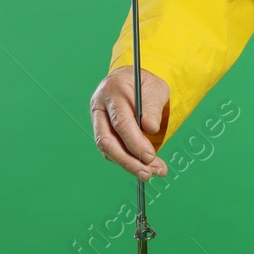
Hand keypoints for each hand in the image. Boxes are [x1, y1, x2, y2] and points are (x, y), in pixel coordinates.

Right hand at [91, 66, 170, 180]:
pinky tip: (140, 166)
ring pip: (106, 148)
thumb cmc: (145, 84)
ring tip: (149, 173)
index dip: (135, 142)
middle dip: (128, 160)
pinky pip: (109, 150)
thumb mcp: (156, 88)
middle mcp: (100, 106)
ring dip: (127, 164)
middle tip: (148, 172)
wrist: (132, 80)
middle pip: (107, 140)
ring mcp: (97, 119)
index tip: (150, 156)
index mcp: (113, 90)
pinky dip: (124, 161)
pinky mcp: (100, 130)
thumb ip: (153, 107)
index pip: (121, 122)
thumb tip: (150, 128)